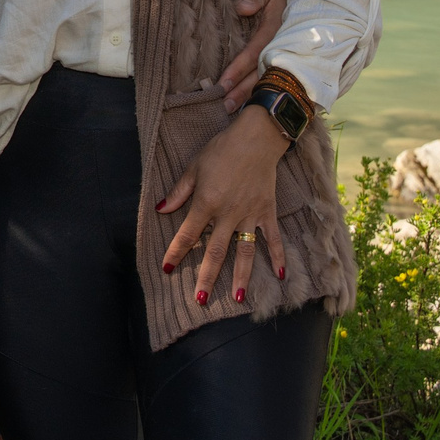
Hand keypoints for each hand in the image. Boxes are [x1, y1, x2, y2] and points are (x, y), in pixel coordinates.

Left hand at [157, 106, 290, 307]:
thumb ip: (179, 192)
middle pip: (215, 252)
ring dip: (241, 276)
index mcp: (206, 203)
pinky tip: (280, 276)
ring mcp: (249, 215)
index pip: (187, 234)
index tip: (166, 269)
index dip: (175, 252)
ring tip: (238, 299)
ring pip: (244, 252)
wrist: (256, 138)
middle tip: (200, 301)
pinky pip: (273, 238)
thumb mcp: (194, 167)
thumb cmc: (221, 150)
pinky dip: (277, 256)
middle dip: (206, 278)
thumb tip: (160, 209)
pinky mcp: (267, 212)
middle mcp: (227, 214)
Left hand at [219, 0, 291, 112]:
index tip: (222, 83)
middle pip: (263, 74)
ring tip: (232, 111)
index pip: (256, 52)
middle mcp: (286, 47)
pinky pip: (278, 83)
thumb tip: (241, 8)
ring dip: (252, 97)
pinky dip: (264, 95)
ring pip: (270, 81)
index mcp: (279, 29)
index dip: (239, 68)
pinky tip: (251, 108)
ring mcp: (292, 58)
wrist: (308, 1)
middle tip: (225, 107)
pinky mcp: (293, 66)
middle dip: (245, 92)